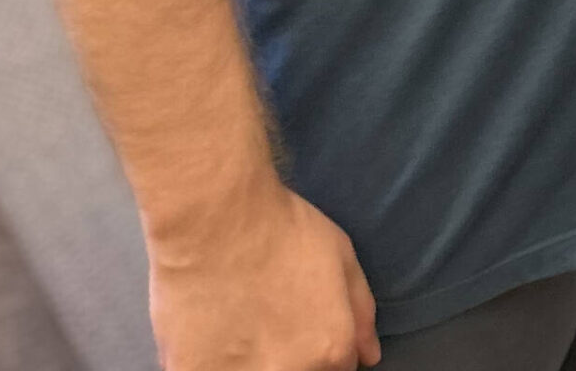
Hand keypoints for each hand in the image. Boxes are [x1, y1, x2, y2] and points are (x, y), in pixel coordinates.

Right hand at [148, 181, 380, 369]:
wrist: (215, 220)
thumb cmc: (282, 228)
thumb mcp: (340, 254)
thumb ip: (360, 311)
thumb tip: (368, 356)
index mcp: (329, 349)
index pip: (337, 369)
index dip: (321, 345)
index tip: (302, 323)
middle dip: (287, 355)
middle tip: (266, 318)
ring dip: (247, 359)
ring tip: (237, 323)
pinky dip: (210, 359)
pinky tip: (207, 331)